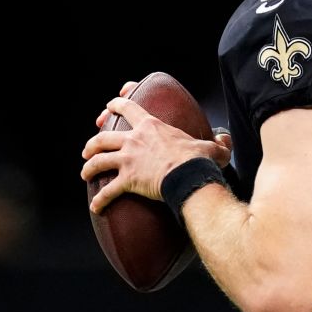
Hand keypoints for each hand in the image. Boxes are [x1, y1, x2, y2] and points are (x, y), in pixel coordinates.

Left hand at [80, 84, 230, 214]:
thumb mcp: (211, 148)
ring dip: (89, 167)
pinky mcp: (127, 180)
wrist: (189, 175)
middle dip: (92, 143)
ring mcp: (128, 160)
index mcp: (151, 126)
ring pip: (98, 161)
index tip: (110, 105)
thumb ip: (217, 144)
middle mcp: (134, 140)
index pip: (129, 108)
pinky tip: (96, 207)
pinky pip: (108, 191)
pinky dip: (100, 199)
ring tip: (85, 173)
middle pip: (103, 137)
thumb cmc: (198, 160)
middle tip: (88, 150)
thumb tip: (226, 142)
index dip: (117, 104)